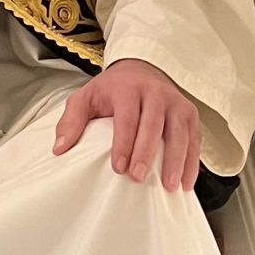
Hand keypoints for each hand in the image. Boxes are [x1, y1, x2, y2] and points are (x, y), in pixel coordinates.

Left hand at [52, 56, 201, 191]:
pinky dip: (192, 160)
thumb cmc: (112, 89)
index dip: (124, 143)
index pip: (127, 117)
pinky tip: (186, 182)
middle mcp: (155, 93)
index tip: (119, 167)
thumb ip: (71, 120)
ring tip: (170, 186)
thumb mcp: (86, 97)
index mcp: (128, 88)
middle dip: (147, 153)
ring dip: (176, 160)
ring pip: (180, 132)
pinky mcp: (189, 113)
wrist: (140, 68)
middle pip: (154, 124)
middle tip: (139, 177)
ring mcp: (175, 102)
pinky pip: (195, 138)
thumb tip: (60, 148)